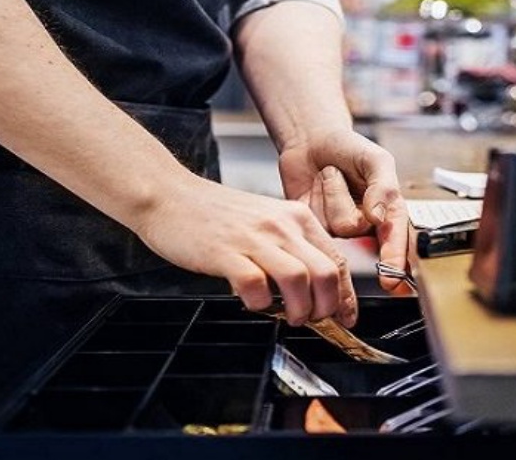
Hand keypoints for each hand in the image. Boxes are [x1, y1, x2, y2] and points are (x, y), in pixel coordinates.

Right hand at [135, 175, 355, 326]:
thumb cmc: (214, 214)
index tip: (345, 316)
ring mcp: (254, 237)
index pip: (336, 260)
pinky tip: (252, 302)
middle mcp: (281, 225)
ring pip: (299, 280)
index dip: (345, 295)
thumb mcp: (265, 221)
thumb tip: (312, 287)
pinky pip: (256, 286)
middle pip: (326, 273)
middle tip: (313, 320)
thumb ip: (289, 247)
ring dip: (299, 310)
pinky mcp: (226, 252)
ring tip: (288, 316)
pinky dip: (259, 304)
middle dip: (327, 307)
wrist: (169, 195)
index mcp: (296, 217)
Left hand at [277, 129, 409, 294]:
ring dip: (330, 191)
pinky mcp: (316, 229)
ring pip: (333, 224)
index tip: (390, 280)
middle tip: (341, 171)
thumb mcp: (375, 159)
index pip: (397, 241)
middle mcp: (367, 226)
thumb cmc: (349, 148)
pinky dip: (315, 195)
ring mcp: (339, 230)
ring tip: (331, 176)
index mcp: (390, 211)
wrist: (312, 140)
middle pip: (356, 228)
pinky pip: (315, 222)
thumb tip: (378, 216)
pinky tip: (317, 186)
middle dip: (345, 198)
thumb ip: (384, 186)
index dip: (394, 260)